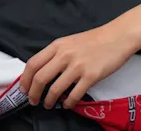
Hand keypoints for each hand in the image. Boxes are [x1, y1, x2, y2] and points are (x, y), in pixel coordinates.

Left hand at [21, 24, 135, 109]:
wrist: (117, 37)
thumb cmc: (94, 40)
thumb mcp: (70, 42)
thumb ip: (56, 54)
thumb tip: (41, 72)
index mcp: (58, 46)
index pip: (33, 64)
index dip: (25, 80)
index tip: (24, 89)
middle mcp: (65, 56)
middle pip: (40, 78)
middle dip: (33, 94)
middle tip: (33, 101)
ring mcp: (78, 66)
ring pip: (55, 89)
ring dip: (48, 101)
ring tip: (49, 104)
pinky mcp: (91, 76)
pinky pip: (74, 95)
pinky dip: (67, 103)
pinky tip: (67, 104)